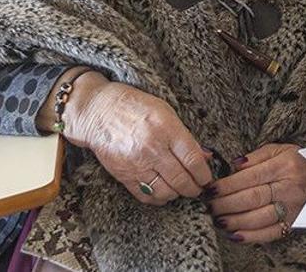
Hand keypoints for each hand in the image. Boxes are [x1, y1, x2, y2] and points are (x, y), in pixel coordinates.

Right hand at [57, 73, 213, 204]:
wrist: (99, 112)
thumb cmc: (136, 107)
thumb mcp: (166, 112)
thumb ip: (185, 136)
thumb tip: (205, 156)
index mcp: (166, 129)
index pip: (193, 160)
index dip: (204, 174)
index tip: (207, 178)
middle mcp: (152, 149)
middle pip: (181, 180)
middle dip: (194, 188)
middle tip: (198, 188)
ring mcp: (137, 164)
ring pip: (165, 192)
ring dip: (178, 194)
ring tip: (182, 190)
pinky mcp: (124, 175)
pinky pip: (146, 196)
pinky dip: (159, 198)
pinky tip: (164, 192)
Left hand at [208, 144, 305, 243]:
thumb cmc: (299, 162)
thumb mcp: (281, 149)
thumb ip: (256, 156)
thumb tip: (234, 165)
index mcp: (284, 166)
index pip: (249, 178)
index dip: (227, 185)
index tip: (211, 189)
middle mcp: (289, 187)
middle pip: (252, 198)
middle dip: (226, 204)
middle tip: (210, 206)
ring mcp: (292, 207)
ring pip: (258, 217)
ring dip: (234, 221)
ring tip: (218, 220)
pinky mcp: (294, 222)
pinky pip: (271, 233)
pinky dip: (251, 236)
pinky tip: (235, 235)